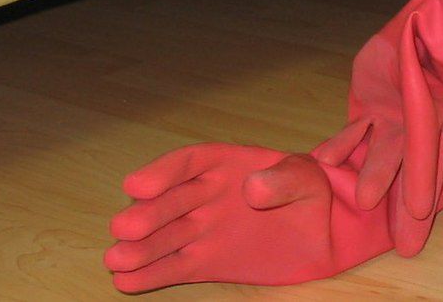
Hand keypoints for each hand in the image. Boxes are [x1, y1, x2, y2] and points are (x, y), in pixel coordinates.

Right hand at [104, 142, 394, 291]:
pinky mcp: (206, 262)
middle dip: (148, 213)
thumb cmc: (314, 193)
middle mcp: (206, 195)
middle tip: (126, 227)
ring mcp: (203, 230)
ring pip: (166, 237)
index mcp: (228, 164)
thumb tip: (251, 188)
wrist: (327, 232)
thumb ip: (285, 179)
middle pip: (171, 202)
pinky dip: (151, 274)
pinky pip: (175, 267)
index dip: (163, 172)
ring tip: (116, 258)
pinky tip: (125, 279)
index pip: (190, 162)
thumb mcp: (310, 179)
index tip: (138, 185)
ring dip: (140, 248)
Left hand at [315, 26, 442, 250]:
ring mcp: (396, 121)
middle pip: (425, 166)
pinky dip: (341, 144)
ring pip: (388, 151)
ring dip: (377, 174)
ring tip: (365, 199)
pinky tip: (325, 160)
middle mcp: (426, 125)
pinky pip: (355, 131)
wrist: (417, 33)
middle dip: (416, 200)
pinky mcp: (371, 112)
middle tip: (409, 245)